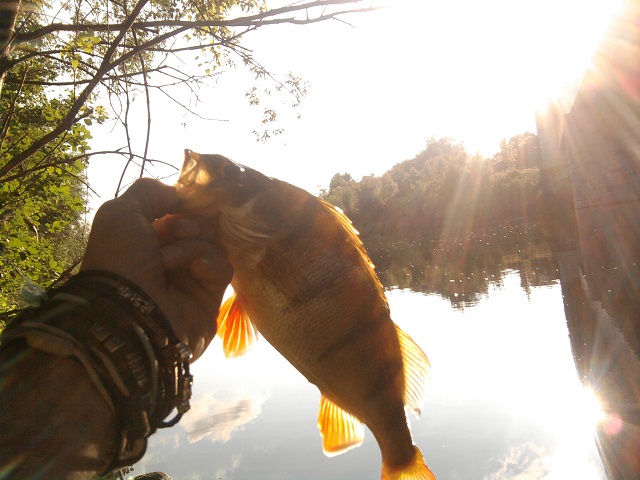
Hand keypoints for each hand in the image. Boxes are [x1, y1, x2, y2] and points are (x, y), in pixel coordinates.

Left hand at [81, 178, 231, 359]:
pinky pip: (223, 267)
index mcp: (146, 240)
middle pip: (200, 226)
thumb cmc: (119, 260)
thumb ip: (150, 191)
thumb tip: (179, 194)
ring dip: (193, 244)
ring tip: (170, 260)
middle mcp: (169, 258)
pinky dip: (209, 262)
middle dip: (189, 223)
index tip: (183, 202)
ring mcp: (190, 279)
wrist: (128, 314)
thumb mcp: (121, 212)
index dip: (183, 205)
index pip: (178, 213)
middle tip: (174, 231)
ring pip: (213, 243)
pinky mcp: (211, 297)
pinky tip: (195, 271)